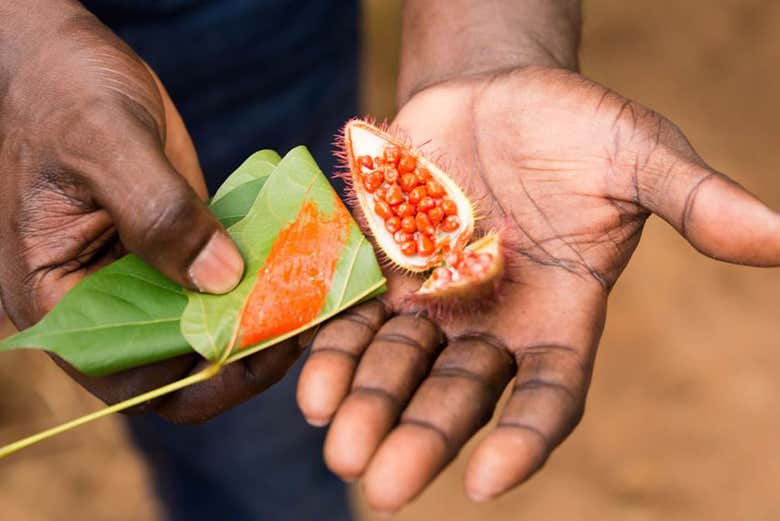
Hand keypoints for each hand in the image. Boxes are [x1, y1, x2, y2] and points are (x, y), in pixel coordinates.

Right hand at [0, 1, 300, 421]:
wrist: (61, 57)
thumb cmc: (63, 92)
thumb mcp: (106, 145)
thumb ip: (158, 213)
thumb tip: (222, 281)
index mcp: (60, 300)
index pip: (137, 377)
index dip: (207, 376)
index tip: (271, 344)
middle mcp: (101, 301)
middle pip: (180, 363)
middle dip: (245, 351)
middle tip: (308, 319)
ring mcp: (139, 274)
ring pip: (206, 323)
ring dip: (260, 315)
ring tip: (314, 291)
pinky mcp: (171, 245)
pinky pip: (217, 277)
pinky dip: (257, 276)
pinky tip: (298, 259)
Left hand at [298, 66, 779, 510]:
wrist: (494, 93)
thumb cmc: (574, 127)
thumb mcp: (638, 156)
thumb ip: (695, 202)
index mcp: (559, 315)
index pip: (546, 395)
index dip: (522, 438)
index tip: (488, 481)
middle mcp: (492, 322)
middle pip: (458, 395)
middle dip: (423, 438)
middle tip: (380, 487)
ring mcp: (433, 298)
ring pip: (400, 367)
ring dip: (369, 408)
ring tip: (339, 447)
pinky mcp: (384, 269)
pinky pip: (355, 321)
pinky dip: (336, 353)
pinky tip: (312, 388)